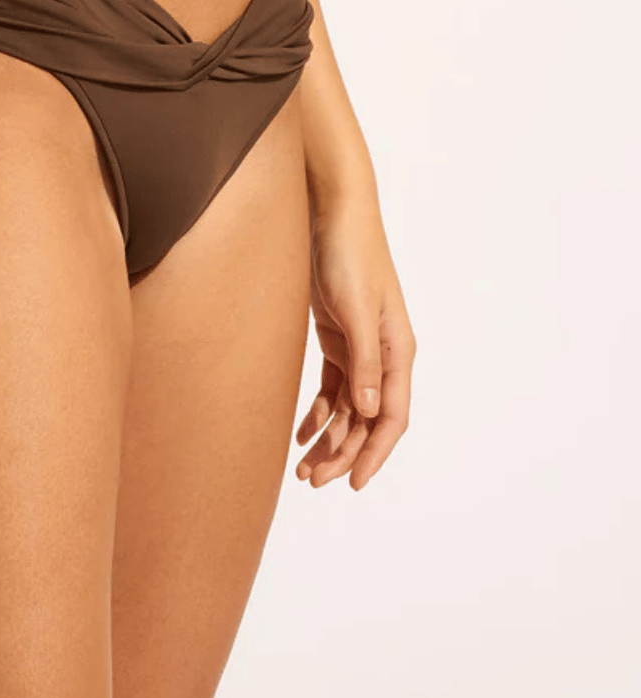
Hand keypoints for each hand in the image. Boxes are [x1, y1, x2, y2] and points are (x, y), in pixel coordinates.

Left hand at [294, 190, 414, 489]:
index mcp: (397, 350)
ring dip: (328, 438)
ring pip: (347, 408)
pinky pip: (332, 387)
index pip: (391, 416)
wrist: (331, 214)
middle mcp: (382, 354)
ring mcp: (359, 346)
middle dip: (343, 453)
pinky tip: (300, 432)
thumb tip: (368, 412)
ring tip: (302, 469)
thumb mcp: (356, 308)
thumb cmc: (349, 255)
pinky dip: (318, 411)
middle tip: (312, 481)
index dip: (374, 453)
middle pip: (367, 419)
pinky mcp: (337, 336)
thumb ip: (363, 359)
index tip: (352, 483)